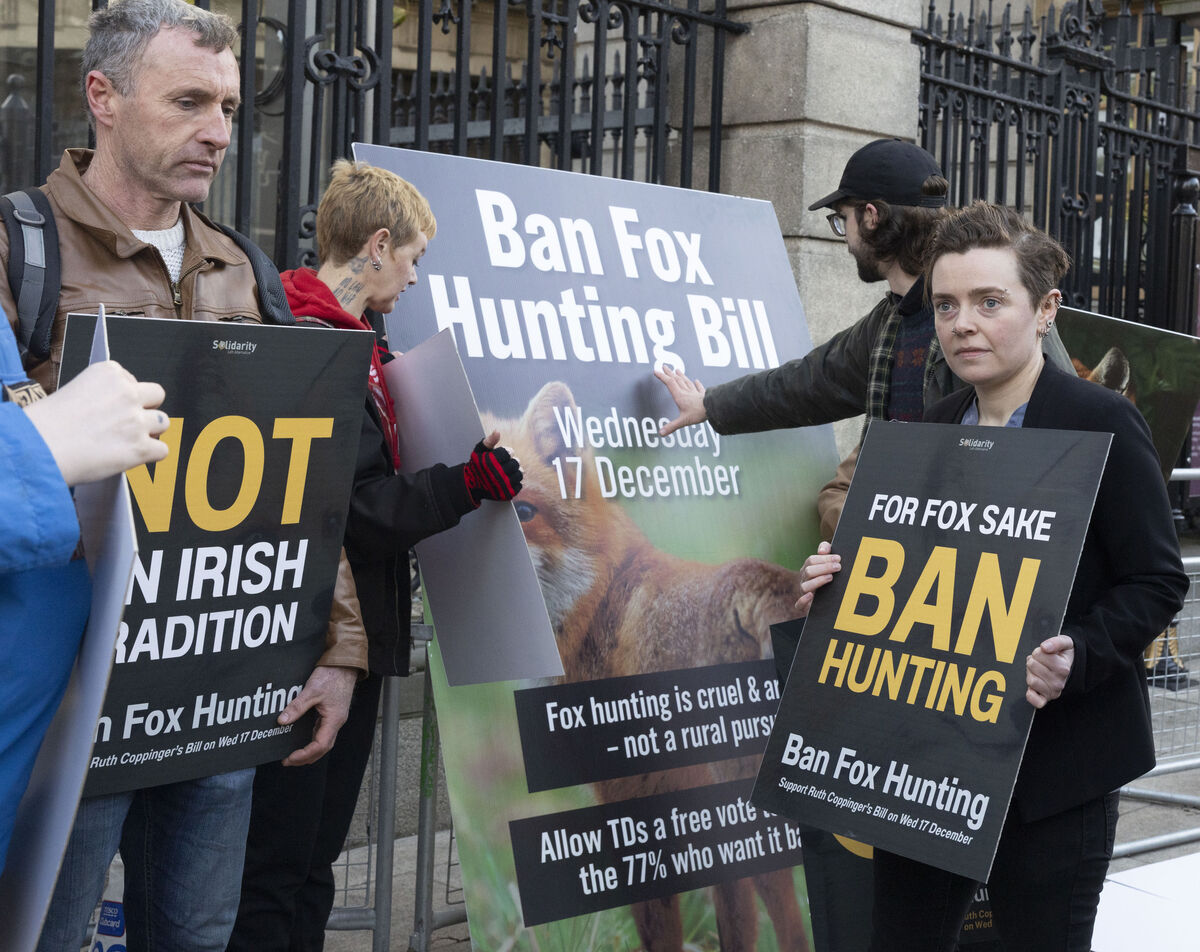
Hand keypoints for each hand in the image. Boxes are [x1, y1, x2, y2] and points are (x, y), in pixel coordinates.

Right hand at [24, 360, 168, 486]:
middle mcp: (127, 393)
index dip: (124, 397)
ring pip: (164, 422)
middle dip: (146, 408)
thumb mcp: (73, 391)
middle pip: (157, 395)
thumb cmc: (45, 425)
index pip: (132, 380)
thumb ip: (101, 395)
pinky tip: (134, 456)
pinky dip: (151, 455)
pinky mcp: (140, 447)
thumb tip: (116, 408)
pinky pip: (163, 449)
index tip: (112, 408)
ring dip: (151, 432)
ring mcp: (136, 420)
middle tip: (130, 422)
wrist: (37, 448)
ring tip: (129, 440)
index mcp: (109, 373)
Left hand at [278, 665, 357, 765]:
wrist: (344, 664)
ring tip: (293, 755)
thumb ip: (297, 707)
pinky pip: (322, 733)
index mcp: (334, 720)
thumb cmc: (332, 676)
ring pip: (323, 742)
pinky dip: (311, 740)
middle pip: (322, 749)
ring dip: (309, 752)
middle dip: (306, 758)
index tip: (290, 757)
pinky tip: (301, 739)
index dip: (304, 754)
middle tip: (288, 760)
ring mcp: (334, 719)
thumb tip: (281, 721)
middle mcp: (336, 722)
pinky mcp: (331, 714)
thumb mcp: (312, 691)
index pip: (320, 746)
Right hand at [463, 429, 521, 503]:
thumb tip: (497, 431)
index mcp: (491, 463)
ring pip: (520, 474)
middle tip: (505, 463)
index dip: (507, 452)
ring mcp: (503, 486)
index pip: (509, 453)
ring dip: (515, 471)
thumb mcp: (479, 451)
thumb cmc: (477, 466)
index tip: (502, 455)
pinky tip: (508, 480)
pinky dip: (515, 482)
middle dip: (512, 461)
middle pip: (516, 463)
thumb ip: (489, 441)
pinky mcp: (507, 494)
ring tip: (508, 470)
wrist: (472, 486)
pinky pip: (519, 485)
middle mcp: (498, 475)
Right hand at [654, 365, 706, 435]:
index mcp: (680, 396)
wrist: (713, 408)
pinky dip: (696, 384)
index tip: (656, 371)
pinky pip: (698, 387)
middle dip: (669, 372)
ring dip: (681, 375)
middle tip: (664, 366)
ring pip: (686, 381)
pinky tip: (696, 381)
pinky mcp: (702, 395)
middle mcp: (686, 392)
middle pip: (676, 379)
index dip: (662, 377)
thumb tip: (661, 433)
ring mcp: (695, 392)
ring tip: (677, 370)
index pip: (669, 383)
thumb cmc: (698, 413)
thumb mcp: (683, 421)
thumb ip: (671, 427)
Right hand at [794, 541, 840, 614]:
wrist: (831, 599)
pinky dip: (803, 600)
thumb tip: (822, 550)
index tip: (838, 559)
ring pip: (805, 587)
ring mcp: (804, 593)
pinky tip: (811, 595)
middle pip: (808, 571)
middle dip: (824, 568)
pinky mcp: (806, 606)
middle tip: (838, 567)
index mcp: (808, 568)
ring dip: (817, 581)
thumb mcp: (828, 562)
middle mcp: (804, 580)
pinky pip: (799, 605)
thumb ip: (825, 549)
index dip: (825, 558)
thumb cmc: (829, 576)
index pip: (811, 560)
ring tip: (830, 578)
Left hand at [1026, 635, 1074, 708]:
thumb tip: (1045, 647)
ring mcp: (1053, 692)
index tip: (1045, 653)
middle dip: (1033, 661)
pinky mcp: (1046, 699)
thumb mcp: (1064, 642)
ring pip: (1031, 680)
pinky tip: (1033, 687)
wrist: (1069, 668)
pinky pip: (1035, 701)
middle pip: (1032, 665)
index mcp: (1063, 669)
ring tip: (1038, 671)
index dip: (1038, 651)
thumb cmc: (1063, 655)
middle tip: (1041, 662)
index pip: (1038, 654)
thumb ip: (1056, 642)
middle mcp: (1059, 682)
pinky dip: (1031, 695)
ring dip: (1030, 674)